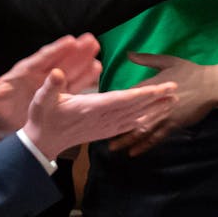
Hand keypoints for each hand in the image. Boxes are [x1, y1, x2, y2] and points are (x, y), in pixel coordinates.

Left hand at [0, 33, 103, 134]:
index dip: (56, 50)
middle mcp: (40, 76)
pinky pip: (73, 87)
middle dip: (75, 51)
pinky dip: (84, 79)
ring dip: (83, 61)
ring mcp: (49, 86)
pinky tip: (96, 70)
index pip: (42, 58)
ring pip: (69, 71)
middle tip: (91, 40)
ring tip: (97, 51)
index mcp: (24, 72)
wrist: (0, 126)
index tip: (70, 41)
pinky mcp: (56, 98)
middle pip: (60, 60)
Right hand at [21, 70, 177, 160]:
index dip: (142, 94)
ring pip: (134, 117)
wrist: (41, 144)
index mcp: (91, 108)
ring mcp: (104, 128)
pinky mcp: (103, 133)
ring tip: (172, 100)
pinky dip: (142, 121)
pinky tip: (153, 118)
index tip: (160, 88)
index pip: (122, 100)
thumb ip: (51, 86)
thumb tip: (56, 72)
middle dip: (156, 99)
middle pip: (135, 108)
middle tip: (176, 89)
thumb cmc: (42, 118)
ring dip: (154, 109)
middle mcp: (102, 119)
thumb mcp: (42, 99)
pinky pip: (127, 126)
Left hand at [110, 54, 217, 155]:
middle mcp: (153, 103)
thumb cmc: (191, 72)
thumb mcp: (168, 61)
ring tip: (114, 148)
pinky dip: (144, 145)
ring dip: (127, 139)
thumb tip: (128, 54)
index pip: (128, 97)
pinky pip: (156, 137)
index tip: (104, 111)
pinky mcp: (173, 125)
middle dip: (117, 126)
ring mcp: (163, 115)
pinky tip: (134, 152)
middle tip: (102, 133)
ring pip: (141, 130)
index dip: (116, 105)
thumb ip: (147, 59)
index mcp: (151, 86)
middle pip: (131, 116)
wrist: (211, 85)